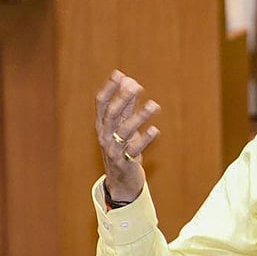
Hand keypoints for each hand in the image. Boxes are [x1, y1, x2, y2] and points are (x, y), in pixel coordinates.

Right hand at [94, 70, 160, 201]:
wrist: (121, 182)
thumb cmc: (123, 149)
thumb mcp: (123, 126)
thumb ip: (127, 106)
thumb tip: (131, 81)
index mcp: (102, 125)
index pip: (101, 103)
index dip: (110, 88)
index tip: (119, 74)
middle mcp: (105, 135)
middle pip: (112, 114)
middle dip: (123, 98)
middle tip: (136, 85)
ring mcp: (113, 149)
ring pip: (124, 130)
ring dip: (140, 116)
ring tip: (154, 105)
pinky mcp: (125, 162)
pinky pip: (134, 150)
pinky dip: (145, 139)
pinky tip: (155, 130)